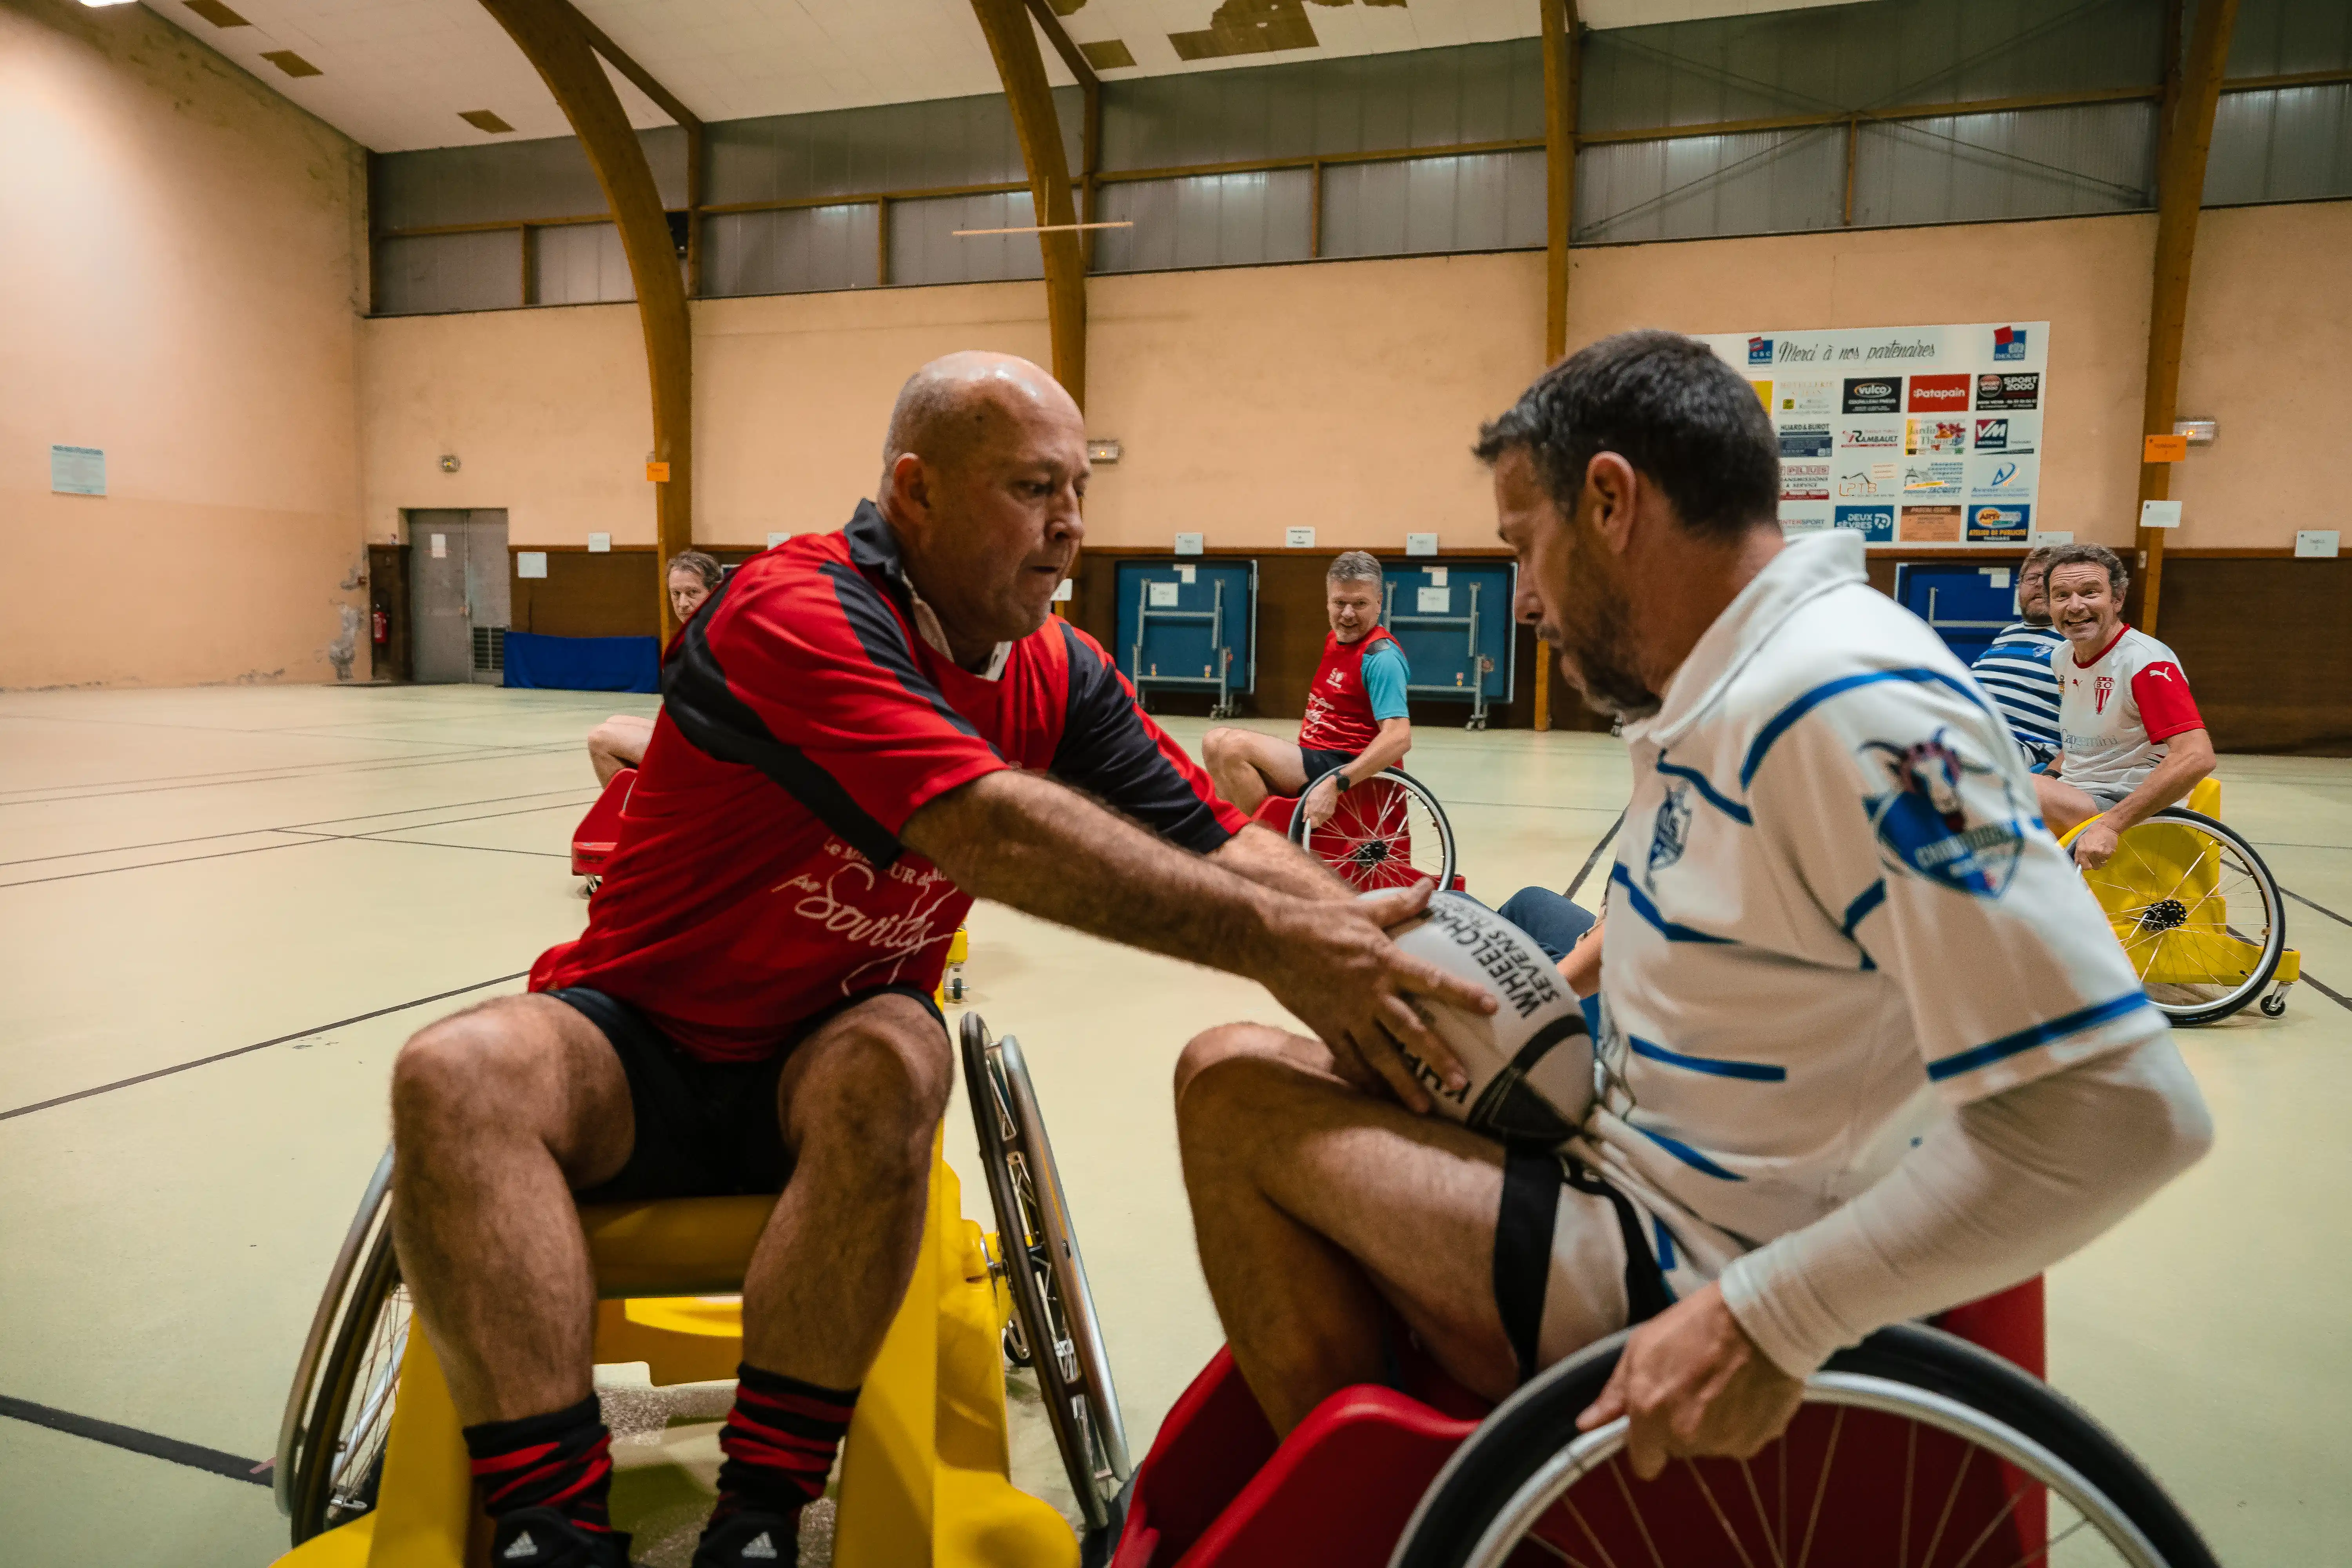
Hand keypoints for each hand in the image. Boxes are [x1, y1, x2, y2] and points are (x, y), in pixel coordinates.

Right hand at [1254, 879, 1494, 1112]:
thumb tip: (1430, 885)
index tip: (1492, 1007)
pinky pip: (1348, 1059)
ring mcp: (1347, 1015)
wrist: (1271, 939)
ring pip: (1380, 1056)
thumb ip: (1400, 905)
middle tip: (1462, 1082)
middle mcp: (1370, 993)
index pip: (1432, 979)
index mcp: (1385, 962)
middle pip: (1410, 1031)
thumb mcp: (1363, 911)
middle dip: (1437, 1058)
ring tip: (1424, 1108)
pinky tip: (1379, 1097)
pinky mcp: (1326, 1028)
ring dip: (1403, 1083)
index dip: (1463, 993)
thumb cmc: (1320, 922)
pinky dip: (1363, 1080)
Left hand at [1300, 774, 1340, 828]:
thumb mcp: (1308, 800)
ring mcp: (1328, 814)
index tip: (1308, 819)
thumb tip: (1304, 820)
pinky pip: (1326, 816)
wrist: (1331, 787)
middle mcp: (1322, 816)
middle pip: (1317, 823)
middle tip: (1312, 813)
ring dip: (1319, 817)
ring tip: (1318, 808)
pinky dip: (1323, 814)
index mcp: (1315, 813)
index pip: (1312, 825)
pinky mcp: (1332, 812)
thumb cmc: (1317, 791)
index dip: (1309, 823)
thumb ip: (1306, 811)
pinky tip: (1323, 807)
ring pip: (1322, 820)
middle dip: (1314, 820)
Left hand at [1575, 1283, 1803, 1479]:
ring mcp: (1725, 1441)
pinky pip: (1740, 1440)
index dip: (1647, 1446)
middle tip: (1692, 1387)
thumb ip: (1615, 1394)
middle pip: (1679, 1449)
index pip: (1644, 1464)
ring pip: (1710, 1444)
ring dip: (1711, 1424)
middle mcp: (1686, 1436)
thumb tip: (1587, 1424)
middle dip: (1681, 1426)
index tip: (1653, 1425)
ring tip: (1721, 1383)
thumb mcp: (1641, 1347)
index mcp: (1652, 1414)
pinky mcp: (1758, 1439)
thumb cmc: (1696, 1324)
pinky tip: (1743, 1391)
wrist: (1759, 1318)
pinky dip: (1740, 1423)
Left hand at [2072, 820, 2118, 869]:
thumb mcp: (2080, 842)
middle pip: (2093, 867)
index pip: (2083, 866)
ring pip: (2101, 864)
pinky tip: (2105, 849)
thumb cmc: (2092, 834)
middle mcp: (2089, 852)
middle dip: (2094, 864)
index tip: (2088, 864)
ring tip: (2100, 851)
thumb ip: (2078, 854)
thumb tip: (2077, 864)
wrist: (2105, 827)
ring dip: (2101, 860)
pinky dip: (2106, 856)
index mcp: (2081, 850)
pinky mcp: (2108, 853)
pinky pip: (2107, 859)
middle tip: (2095, 857)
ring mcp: (2099, 853)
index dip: (2086, 866)